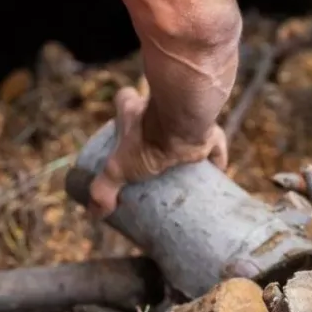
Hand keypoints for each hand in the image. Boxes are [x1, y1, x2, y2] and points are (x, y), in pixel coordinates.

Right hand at [88, 87, 227, 216]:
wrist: (183, 127)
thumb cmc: (147, 141)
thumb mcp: (119, 168)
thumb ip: (104, 189)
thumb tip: (95, 213)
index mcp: (134, 109)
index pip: (124, 99)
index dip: (124, 108)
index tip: (126, 127)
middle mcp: (162, 108)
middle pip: (158, 116)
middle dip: (158, 132)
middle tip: (157, 159)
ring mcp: (185, 118)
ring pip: (185, 130)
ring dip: (186, 146)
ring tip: (184, 171)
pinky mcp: (209, 131)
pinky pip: (215, 147)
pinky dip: (214, 161)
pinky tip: (213, 177)